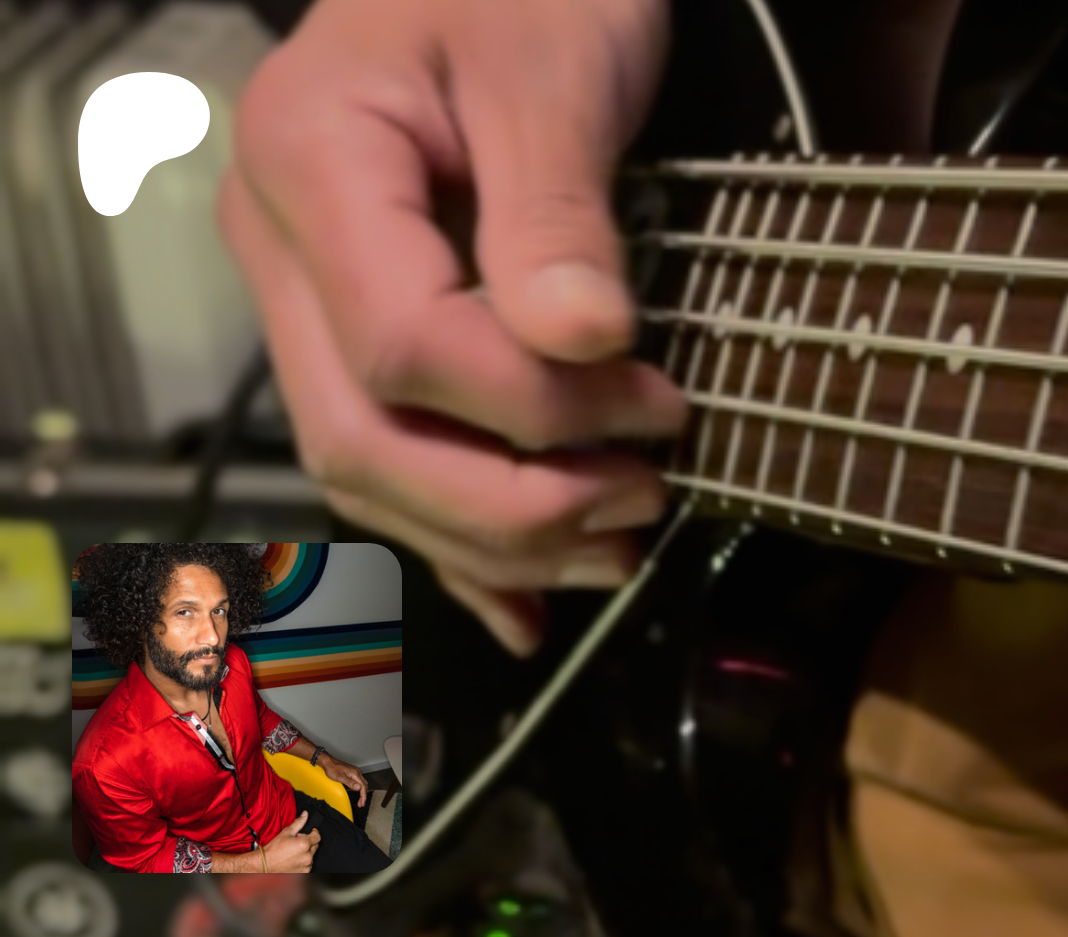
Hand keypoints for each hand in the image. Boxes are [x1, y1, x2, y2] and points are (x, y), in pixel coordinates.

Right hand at [218, 0, 686, 659]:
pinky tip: (522, 607)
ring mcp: (307, 295)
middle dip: (510, 503)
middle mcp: (281, 246)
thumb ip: (557, 205)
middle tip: (643, 500)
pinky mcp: (357, 328)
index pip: (403, 346)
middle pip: (363, 437)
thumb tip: (584, 344)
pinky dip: (458, 543)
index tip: (656, 406)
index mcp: (311, 164)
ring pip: (369, 470)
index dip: (533, 404)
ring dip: (494, 539)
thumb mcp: (553, 67)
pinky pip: (388, 456)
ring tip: (616, 547)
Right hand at [265, 811, 320, 872]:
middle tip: (296, 842)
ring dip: (306, 853)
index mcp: (304, 844)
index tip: (311, 832)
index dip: (314, 833)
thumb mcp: (286, 833)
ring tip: (293, 852)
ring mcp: (306, 866)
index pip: (317, 836)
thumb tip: (305, 814)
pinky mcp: (303, 873)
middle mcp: (307, 856)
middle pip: (314, 846)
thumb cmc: (273, 850)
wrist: (264, 864)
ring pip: (311, 856)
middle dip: (308, 842)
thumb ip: (299, 823)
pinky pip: (308, 865)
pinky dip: (303, 862)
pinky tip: (293, 860)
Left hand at [319, 753, 368, 808]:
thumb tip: (358, 788)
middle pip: (364, 785)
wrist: (328, 762)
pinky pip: (360, 780)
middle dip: (363, 795)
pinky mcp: (353, 772)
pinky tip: (358, 790)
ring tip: (360, 799)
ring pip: (363, 783)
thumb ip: (350, 783)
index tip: (362, 803)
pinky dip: (361, 787)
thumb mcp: (340, 777)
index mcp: (355, 774)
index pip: (363, 787)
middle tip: (361, 803)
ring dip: (363, 792)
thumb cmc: (332, 769)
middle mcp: (357, 772)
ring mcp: (355, 771)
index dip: (363, 796)